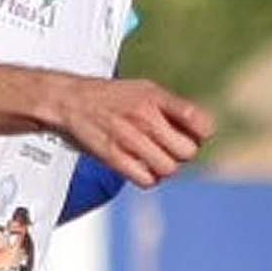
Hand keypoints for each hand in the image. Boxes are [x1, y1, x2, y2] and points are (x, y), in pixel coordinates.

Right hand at [53, 78, 214, 187]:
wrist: (69, 100)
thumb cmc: (111, 97)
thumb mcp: (144, 89)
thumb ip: (171, 107)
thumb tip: (200, 132)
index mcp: (156, 96)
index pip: (199, 122)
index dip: (202, 133)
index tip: (192, 134)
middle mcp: (145, 116)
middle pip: (188, 151)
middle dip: (183, 154)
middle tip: (170, 149)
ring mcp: (129, 138)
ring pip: (169, 169)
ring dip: (165, 168)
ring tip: (155, 159)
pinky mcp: (114, 157)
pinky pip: (147, 180)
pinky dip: (149, 178)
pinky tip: (142, 168)